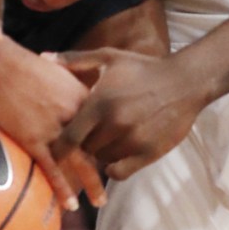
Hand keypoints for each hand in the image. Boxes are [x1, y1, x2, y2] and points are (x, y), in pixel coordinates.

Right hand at [0, 43, 105, 211]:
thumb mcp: (62, 72)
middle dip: (109, 165)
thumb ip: (75, 86)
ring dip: (91, 184)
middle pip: (98, 145)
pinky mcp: (34, 139)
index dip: (113, 140)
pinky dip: (62, 188)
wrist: (3, 66)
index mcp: (83, 97)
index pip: (105, 124)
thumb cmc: (29, 66)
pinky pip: (51, 169)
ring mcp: (55, 129)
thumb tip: (82, 97)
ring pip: (79, 162)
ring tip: (100, 202)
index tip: (120, 153)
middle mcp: (75, 115)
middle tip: (119, 180)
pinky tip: (70, 204)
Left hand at [50, 49, 207, 179]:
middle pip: (84, 150)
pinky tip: (117, 154)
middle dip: (83, 145)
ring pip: (102, 160)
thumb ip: (74, 60)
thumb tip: (44, 57)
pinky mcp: (148, 153)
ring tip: (106, 141)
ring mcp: (132, 141)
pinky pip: (119, 172)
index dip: (59, 146)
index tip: (53, 148)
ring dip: (100, 154)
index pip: (68, 137)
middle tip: (87, 138)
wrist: (184, 81)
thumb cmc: (143, 68)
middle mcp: (114, 124)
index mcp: (100, 103)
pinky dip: (114, 167)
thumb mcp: (109, 58)